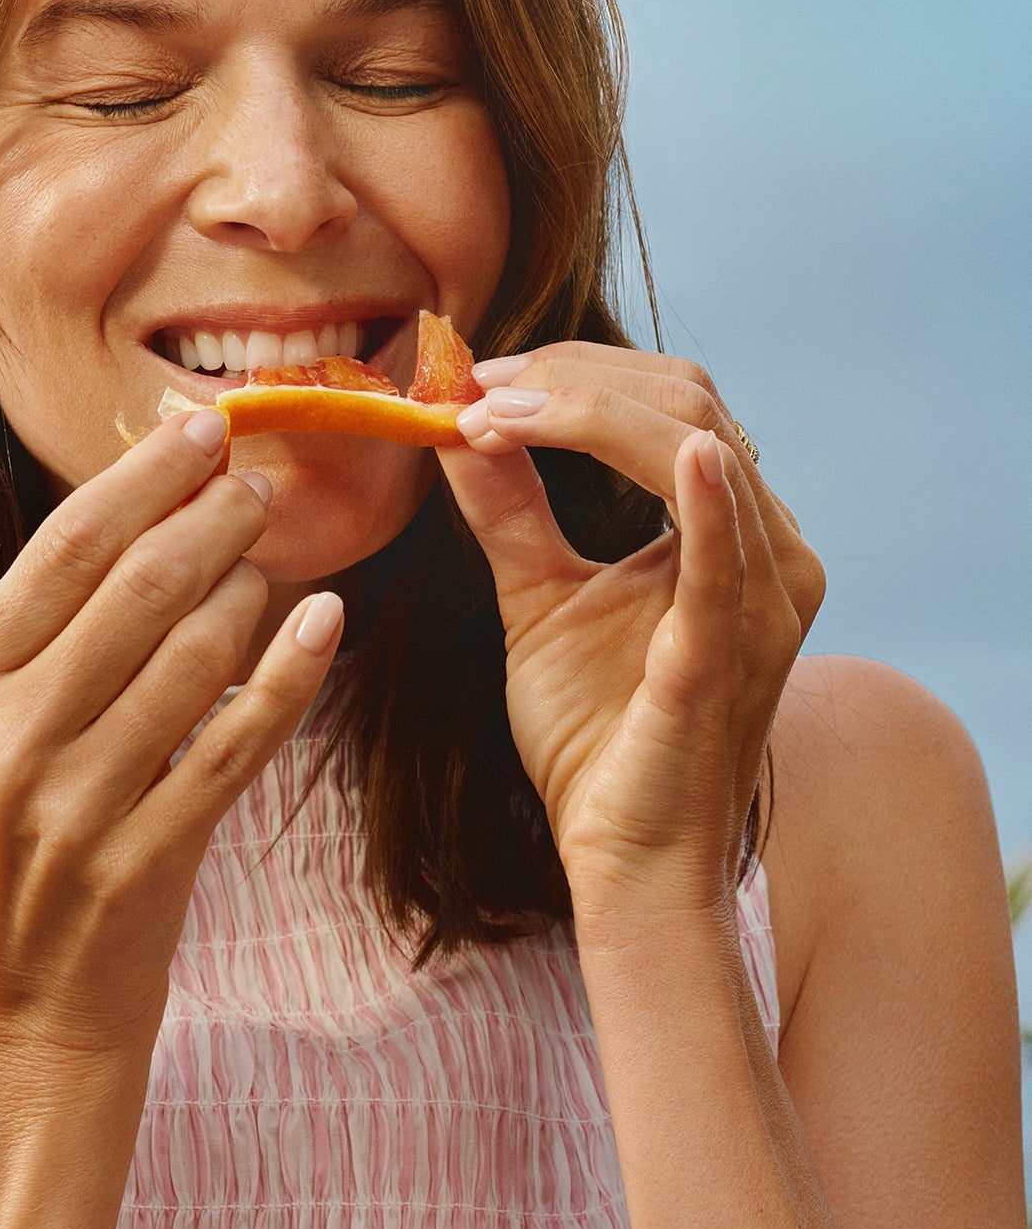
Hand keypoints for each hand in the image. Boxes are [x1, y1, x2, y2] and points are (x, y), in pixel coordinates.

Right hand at [0, 410, 342, 1058]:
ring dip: (252, 589)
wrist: (18, 1006)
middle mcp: (2, 736)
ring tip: (274, 561)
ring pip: (196, 653)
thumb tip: (150, 493)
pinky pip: (239, 741)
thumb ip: (47, 621)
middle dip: (214, 516)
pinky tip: (326, 621)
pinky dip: (292, 672)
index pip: (66, 544)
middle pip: (137, 584)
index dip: (147, 475)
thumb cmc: (13, 839)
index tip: (204, 428)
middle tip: (260, 484)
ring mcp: (72, 805)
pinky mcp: (143, 860)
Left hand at [439, 344, 824, 918]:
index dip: (574, 371)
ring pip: (700, 446)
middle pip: (688, 401)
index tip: (476, 376)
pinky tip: (686, 455)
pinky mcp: (730, 657)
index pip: (670, 399)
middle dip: (573, 377)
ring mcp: (763, 602)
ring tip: (491, 415)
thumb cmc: (595, 730)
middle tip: (474, 388)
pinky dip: (709, 502)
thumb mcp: (537, 592)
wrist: (623, 857)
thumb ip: (506, 505)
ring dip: (588, 414)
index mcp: (734, 527)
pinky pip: (730, 564)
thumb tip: (456, 415)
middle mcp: (772, 549)